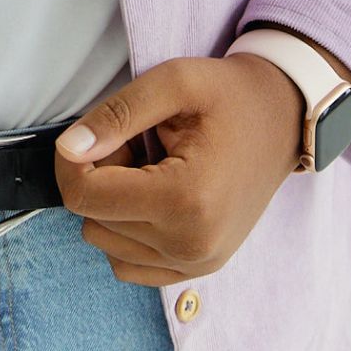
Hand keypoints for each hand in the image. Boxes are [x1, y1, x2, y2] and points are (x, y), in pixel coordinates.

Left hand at [50, 55, 306, 285]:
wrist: (283, 117)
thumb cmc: (230, 95)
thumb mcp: (174, 82)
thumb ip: (116, 115)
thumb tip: (67, 148)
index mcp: (186, 198)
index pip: (85, 197)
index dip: (71, 161)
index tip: (92, 132)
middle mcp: (192, 243)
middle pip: (93, 219)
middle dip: (100, 177)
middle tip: (137, 143)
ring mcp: (198, 263)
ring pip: (106, 243)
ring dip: (114, 204)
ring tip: (151, 166)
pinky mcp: (199, 268)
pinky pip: (129, 264)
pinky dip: (127, 230)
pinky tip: (154, 195)